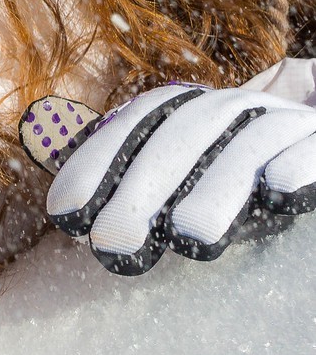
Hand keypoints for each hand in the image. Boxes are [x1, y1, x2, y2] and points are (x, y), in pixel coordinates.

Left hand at [19, 83, 315, 274]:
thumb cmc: (251, 165)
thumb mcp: (194, 167)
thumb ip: (139, 176)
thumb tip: (63, 187)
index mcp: (196, 111)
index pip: (139, 123)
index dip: (98, 161)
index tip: (64, 213)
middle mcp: (237, 110)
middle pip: (183, 136)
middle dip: (142, 188)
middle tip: (112, 244)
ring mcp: (288, 123)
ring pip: (248, 144)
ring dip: (217, 187)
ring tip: (189, 234)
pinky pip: (313, 149)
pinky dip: (298, 163)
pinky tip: (278, 191)